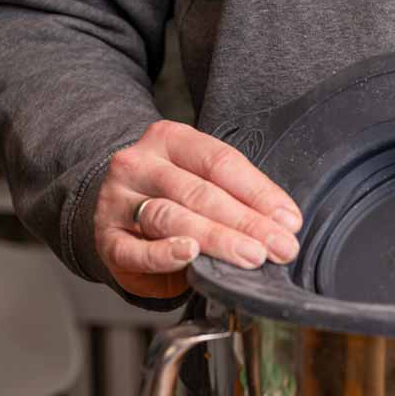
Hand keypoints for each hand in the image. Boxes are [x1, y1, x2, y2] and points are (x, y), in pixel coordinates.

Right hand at [93, 120, 302, 298]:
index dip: (259, 192)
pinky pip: (134, 249)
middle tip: (279, 246)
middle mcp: (139, 163)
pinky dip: (163, 254)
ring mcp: (117, 200)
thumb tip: (284, 224)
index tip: (289, 221)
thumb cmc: (172, 198)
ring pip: (172, 216)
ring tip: (250, 255)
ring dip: (217, 238)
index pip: (220, 162)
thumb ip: (236, 196)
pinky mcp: (105, 238)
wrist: (114, 214)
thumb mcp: (203, 182)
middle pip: (200, 191)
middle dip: (247, 222)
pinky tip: (189, 254)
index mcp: (170, 140)